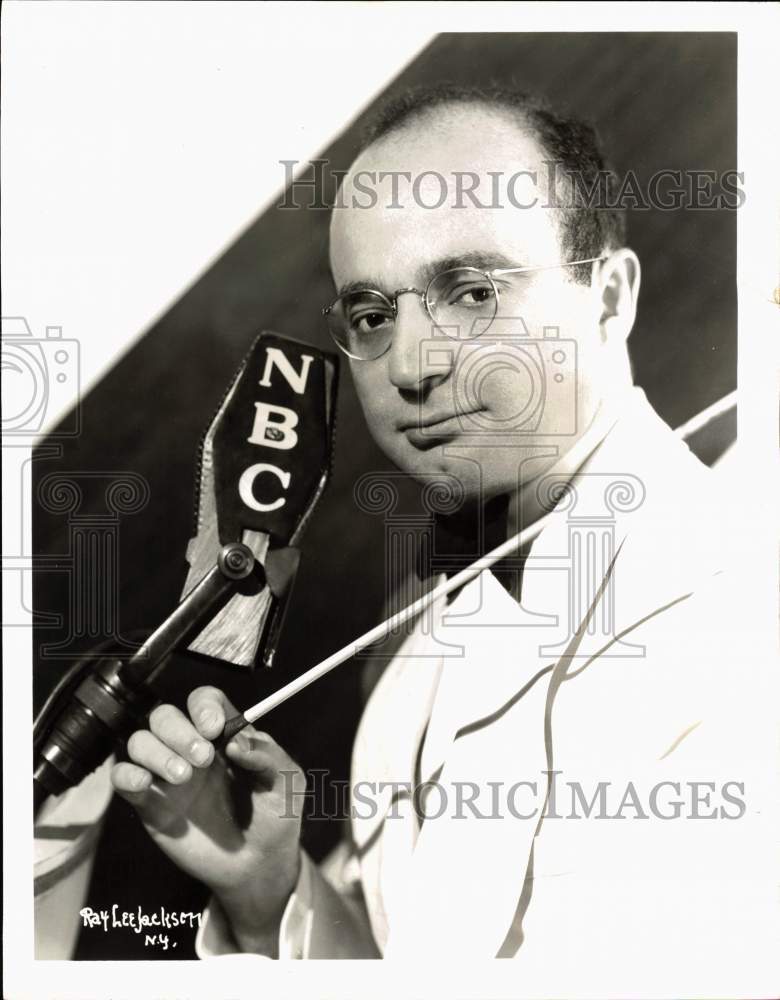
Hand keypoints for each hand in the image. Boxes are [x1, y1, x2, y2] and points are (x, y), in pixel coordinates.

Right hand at [111, 686, 305, 952]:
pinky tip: (145, 784)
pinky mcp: (150, 804)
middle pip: (165, 716)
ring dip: (157, 752)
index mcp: (224, 736)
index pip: (204, 701)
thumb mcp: (287, 783)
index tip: (215, 728)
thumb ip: (267, 756)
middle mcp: (191, 748)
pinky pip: (122, 777)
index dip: (204, 706)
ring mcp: (167, 775)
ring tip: (184, 778)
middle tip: (204, 759)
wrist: (259, 868)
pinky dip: (127, 774)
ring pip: (140, 741)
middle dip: (180, 731)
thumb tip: (236, 743)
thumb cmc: (276, 818)